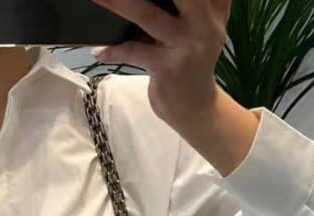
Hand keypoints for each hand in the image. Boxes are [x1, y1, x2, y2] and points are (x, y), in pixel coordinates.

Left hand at [88, 0, 230, 126]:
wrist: (194, 107)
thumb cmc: (188, 60)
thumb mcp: (196, 26)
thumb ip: (184, 4)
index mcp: (214, 6)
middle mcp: (205, 22)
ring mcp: (187, 46)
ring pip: (147, 15)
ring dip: (117, 3)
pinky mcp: (167, 69)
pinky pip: (132, 52)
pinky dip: (113, 50)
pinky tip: (99, 50)